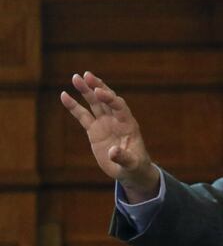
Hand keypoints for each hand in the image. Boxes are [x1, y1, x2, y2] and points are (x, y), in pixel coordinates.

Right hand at [60, 72, 158, 202]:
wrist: (130, 170)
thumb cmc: (134, 166)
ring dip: (86, 90)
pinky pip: (83, 116)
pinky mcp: (94, 130)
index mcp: (128, 124)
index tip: (99, 92)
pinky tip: (64, 95)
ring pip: (94, 103)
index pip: (119, 106)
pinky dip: (74, 106)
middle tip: (86, 75)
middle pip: (106, 99)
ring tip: (76, 77)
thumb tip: (113, 152)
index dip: (110, 98)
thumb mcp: (131, 164)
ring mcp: (105, 123)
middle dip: (97, 87)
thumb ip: (123, 157)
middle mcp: (116, 119)